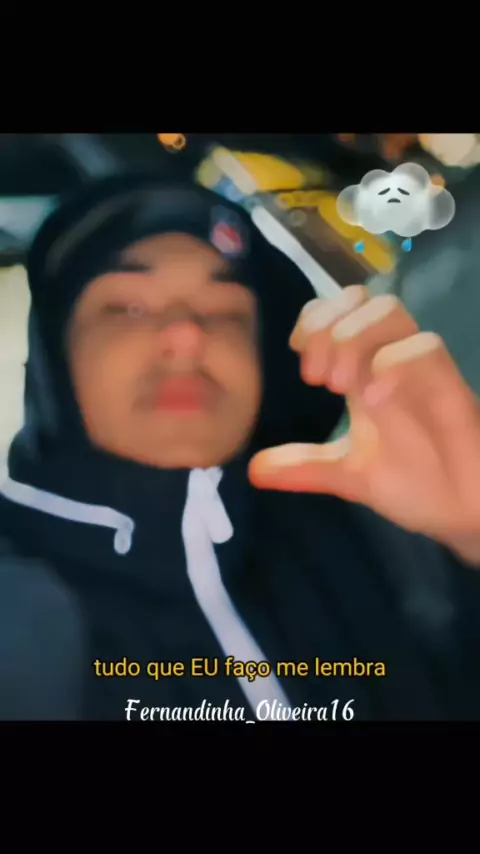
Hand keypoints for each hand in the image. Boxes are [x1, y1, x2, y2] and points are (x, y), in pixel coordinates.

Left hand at [248, 286, 479, 564]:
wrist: (461, 515)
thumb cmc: (414, 482)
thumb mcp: (347, 476)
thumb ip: (304, 466)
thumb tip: (253, 470)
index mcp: (366, 371)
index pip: (340, 310)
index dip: (313, 316)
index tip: (296, 352)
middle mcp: (392, 361)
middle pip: (364, 298)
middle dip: (327, 325)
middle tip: (314, 377)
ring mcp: (422, 371)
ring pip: (391, 311)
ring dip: (352, 338)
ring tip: (337, 385)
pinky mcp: (451, 389)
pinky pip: (426, 349)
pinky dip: (391, 364)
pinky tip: (369, 400)